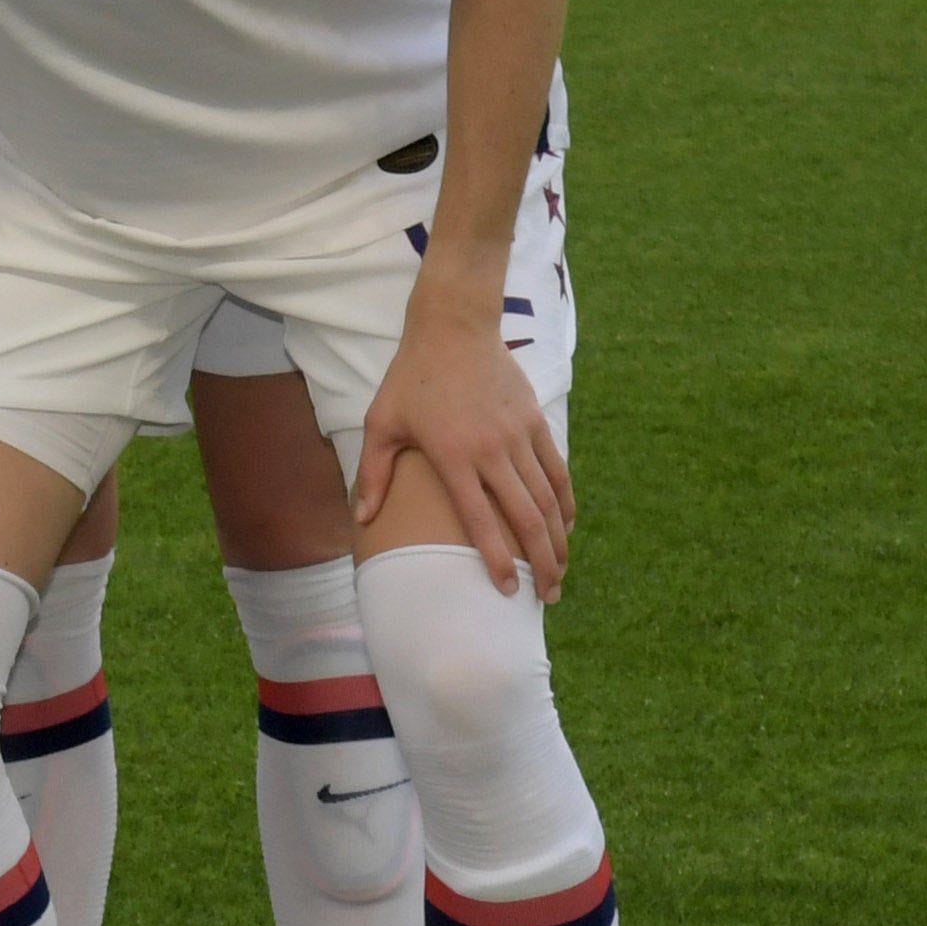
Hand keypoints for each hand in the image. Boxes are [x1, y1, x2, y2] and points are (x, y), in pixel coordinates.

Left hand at [354, 291, 574, 602]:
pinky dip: (565, 503)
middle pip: (526, 518)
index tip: (508, 589)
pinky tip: (566, 527)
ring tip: (561, 572)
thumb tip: (361, 518)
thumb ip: (372, 473)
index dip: (497, 559)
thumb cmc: (410, 378)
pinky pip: (557, 472)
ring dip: (558, 540)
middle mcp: (491, 451)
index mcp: (452, 456)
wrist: (454, 329)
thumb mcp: (381, 422)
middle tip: (547, 596)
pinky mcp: (535, 423)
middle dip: (541, 562)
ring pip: (548, 500)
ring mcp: (518, 437)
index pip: (479, 520)